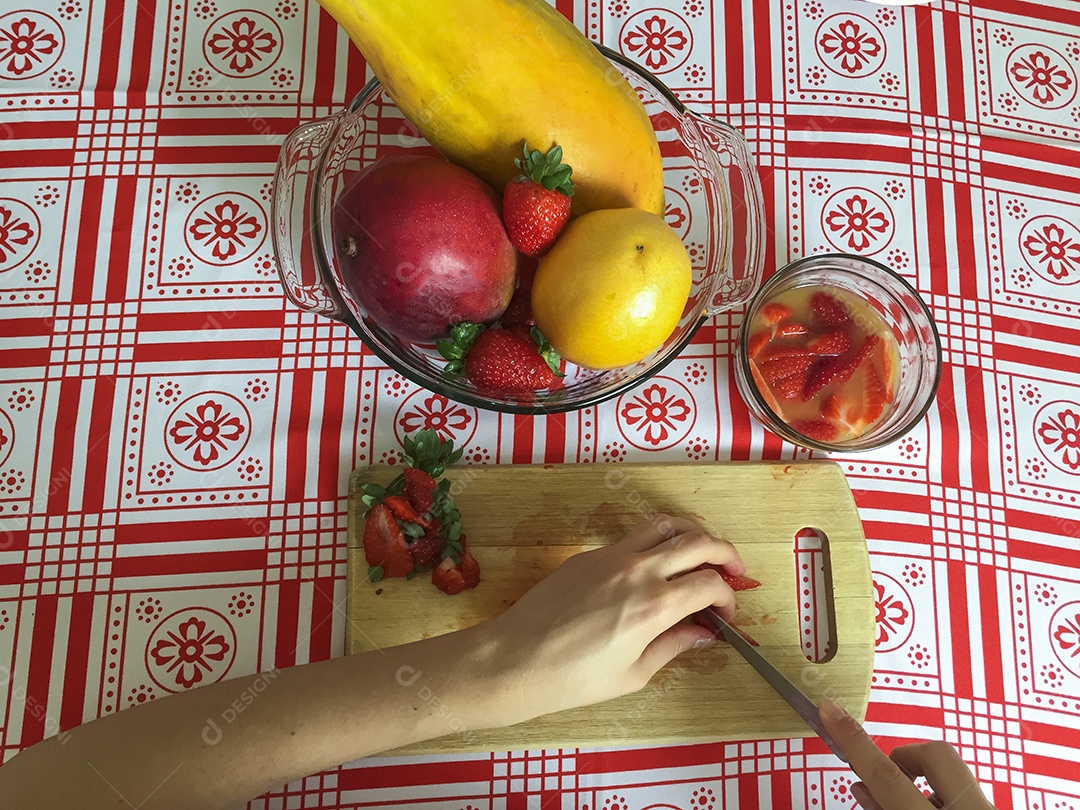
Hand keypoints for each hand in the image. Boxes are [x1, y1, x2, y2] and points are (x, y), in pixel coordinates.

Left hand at [484, 514, 745, 724]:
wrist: (516, 659)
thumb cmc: (572, 678)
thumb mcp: (634, 673)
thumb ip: (673, 646)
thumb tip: (701, 634)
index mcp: (654, 606)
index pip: (709, 583)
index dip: (727, 596)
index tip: (725, 612)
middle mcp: (637, 571)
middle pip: (697, 541)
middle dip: (724, 553)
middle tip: (734, 570)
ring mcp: (611, 557)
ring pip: (665, 524)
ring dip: (692, 533)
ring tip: (702, 552)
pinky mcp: (589, 555)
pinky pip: (633, 536)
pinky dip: (656, 542)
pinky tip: (657, 565)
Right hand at [821, 698, 995, 809]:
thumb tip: (863, 787)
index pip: (885, 775)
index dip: (854, 741)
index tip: (830, 710)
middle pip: (934, 752)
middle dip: (908, 757)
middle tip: (896, 780)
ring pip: (956, 773)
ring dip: (929, 785)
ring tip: (918, 807)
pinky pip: (970, 791)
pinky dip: (948, 799)